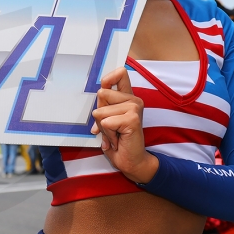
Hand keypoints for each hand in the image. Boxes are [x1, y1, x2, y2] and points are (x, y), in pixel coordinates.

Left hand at [91, 67, 156, 183]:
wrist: (131, 160)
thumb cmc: (118, 141)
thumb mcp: (106, 119)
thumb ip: (103, 105)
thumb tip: (98, 93)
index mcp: (127, 97)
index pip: (120, 73)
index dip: (108, 78)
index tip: (104, 86)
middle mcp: (133, 99)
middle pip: (101, 94)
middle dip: (100, 113)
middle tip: (111, 126)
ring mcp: (134, 108)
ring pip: (100, 111)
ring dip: (103, 126)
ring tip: (115, 133)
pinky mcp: (132, 119)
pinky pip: (105, 122)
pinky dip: (107, 133)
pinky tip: (118, 138)